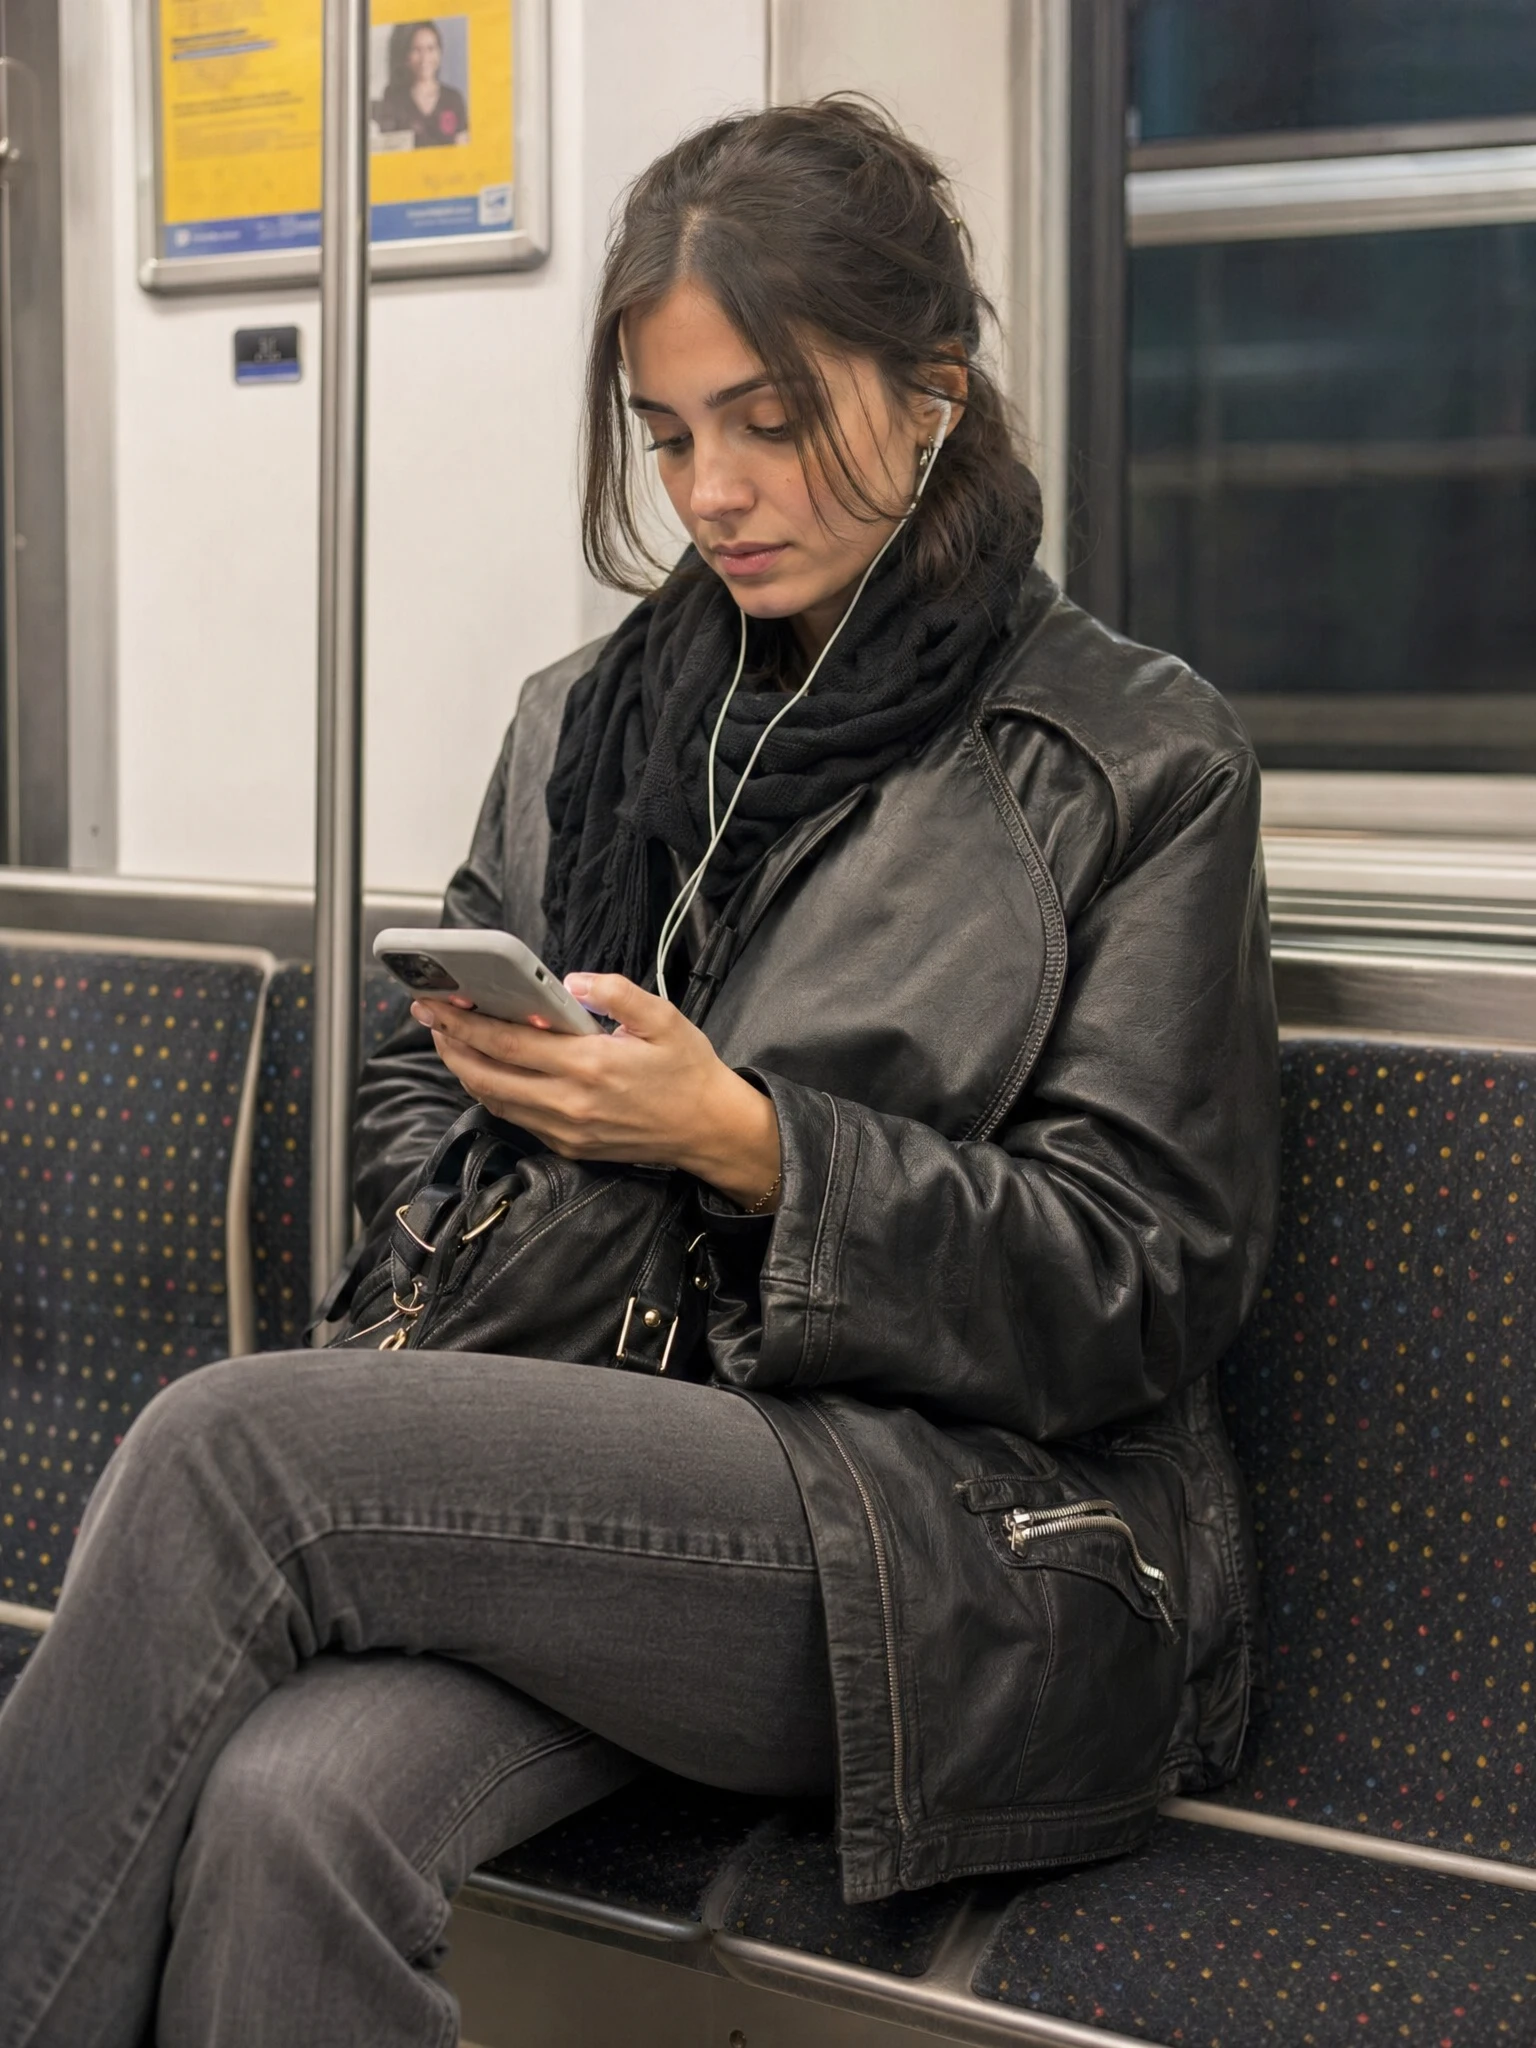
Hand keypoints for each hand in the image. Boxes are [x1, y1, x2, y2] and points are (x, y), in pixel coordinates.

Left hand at [410, 973, 781, 1210]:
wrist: (708, 1129)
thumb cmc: (687, 1069)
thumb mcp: (663, 1018)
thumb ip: (616, 993)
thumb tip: (571, 980)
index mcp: (590, 1065)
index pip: (508, 1042)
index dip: (464, 1022)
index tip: (436, 1003)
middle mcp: (570, 1102)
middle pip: (487, 1075)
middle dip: (450, 1045)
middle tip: (427, 1018)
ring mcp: (566, 1130)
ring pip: (495, 1100)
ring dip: (465, 1070)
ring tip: (449, 1041)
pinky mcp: (568, 1147)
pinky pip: (516, 1118)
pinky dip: (492, 1092)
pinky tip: (486, 1071)